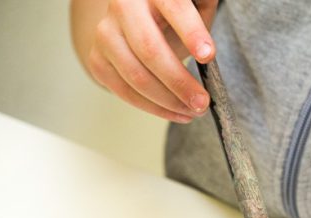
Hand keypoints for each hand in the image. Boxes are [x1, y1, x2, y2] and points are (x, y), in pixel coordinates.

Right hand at [73, 0, 217, 122]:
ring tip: (193, 111)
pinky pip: (123, 90)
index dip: (191, 32)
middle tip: (202, 102)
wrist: (137, 16)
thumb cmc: (174, 12)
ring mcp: (105, 33)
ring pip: (135, 75)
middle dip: (179, 81)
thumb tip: (212, 39)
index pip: (174, 8)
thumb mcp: (195, 4)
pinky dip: (153, 107)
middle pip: (149, 48)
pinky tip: (175, 112)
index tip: (208, 56)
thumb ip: (203, 10)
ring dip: (167, 101)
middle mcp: (123, 7)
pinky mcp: (98, 59)